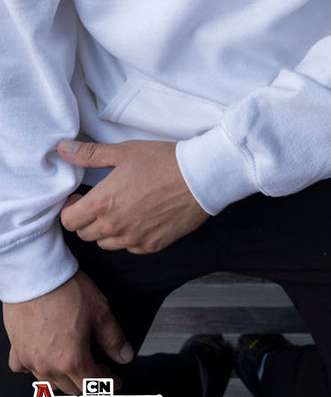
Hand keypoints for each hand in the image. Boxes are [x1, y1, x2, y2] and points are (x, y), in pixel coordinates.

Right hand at [4, 270, 133, 393]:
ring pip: (49, 382)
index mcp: (71, 359)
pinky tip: (45, 357)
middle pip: (71, 389)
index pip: (93, 385)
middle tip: (100, 370)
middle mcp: (47, 365)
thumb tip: (124, 355)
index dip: (108, 385)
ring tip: (77, 364)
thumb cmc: (65, 289)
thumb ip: (113, 338)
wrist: (36, 275)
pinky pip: (25, 369)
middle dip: (89, 383)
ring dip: (66, 378)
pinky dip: (36, 368)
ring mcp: (29, 359)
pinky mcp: (16, 349)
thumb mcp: (100, 311)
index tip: (115, 382)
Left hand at [58, 139, 208, 253]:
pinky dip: (130, 236)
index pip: (68, 220)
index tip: (80, 199)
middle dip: (87, 219)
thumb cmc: (163, 161)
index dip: (70, 209)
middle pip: (85, 234)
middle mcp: (114, 226)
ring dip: (107, 230)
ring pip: (106, 244)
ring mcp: (133, 239)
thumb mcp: (124, 151)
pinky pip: (130, 248)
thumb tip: (63, 149)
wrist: (200, 176)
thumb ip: (89, 154)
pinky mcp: (152, 246)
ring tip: (122, 210)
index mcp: (102, 203)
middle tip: (102, 202)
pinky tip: (141, 218)